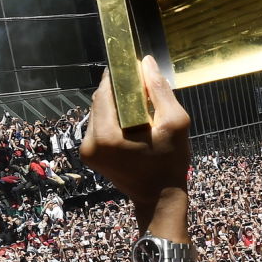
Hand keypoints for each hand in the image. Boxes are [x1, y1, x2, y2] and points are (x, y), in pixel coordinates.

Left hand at [80, 58, 191, 220]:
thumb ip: (159, 90)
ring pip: (98, 112)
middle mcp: (90, 142)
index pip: (106, 92)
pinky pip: (98, 126)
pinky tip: (131, 121)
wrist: (159, 199)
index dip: (119, 76)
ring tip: (138, 105)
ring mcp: (86, 150)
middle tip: (139, 85)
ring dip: (115, 104)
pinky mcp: (89, 155)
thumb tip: (146, 62)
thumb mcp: (175, 123)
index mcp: (107, 135)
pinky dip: (113, 119)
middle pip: (100, 101)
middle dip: (118, 90)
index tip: (133, 67)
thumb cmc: (171, 163)